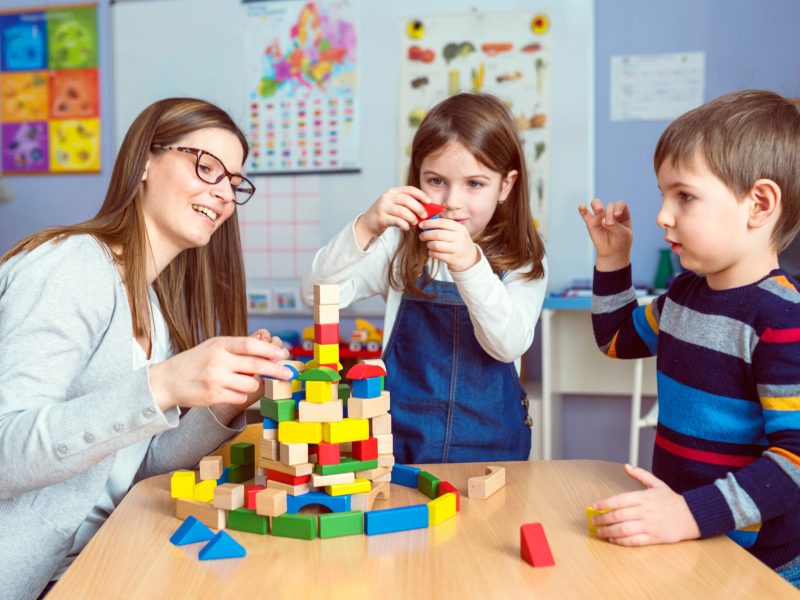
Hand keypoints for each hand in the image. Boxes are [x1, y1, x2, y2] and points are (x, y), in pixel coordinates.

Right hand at [149, 336, 290, 413]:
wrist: (167, 380)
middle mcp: (218, 361)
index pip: (251, 345)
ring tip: (244, 381)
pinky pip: (240, 397)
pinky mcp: (213, 396)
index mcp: (220, 344)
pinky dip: (241, 395)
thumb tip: (269, 352)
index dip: (271, 350)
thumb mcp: (214, 347)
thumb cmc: (196, 361)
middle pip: (256, 365)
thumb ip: (237, 349)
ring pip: (251, 384)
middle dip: (276, 369)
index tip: (284, 354)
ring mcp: (215, 379)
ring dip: (254, 384)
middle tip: (289, 373)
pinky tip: (231, 390)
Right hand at [355, 186, 431, 248]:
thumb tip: (427, 209)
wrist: (368, 223)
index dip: (421, 195)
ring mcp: (383, 207)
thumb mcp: (395, 205)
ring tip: (415, 223)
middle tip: (424, 216)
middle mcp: (387, 197)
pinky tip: (406, 227)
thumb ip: (408, 205)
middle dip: (418, 208)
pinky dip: (404, 224)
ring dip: (411, 217)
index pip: (409, 189)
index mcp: (393, 192)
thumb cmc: (386, 214)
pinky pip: (396, 221)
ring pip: (402, 211)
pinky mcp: (381, 218)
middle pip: (406, 200)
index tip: (429, 202)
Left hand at [419, 218, 479, 271]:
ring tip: (429, 244)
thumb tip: (426, 222)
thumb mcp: (456, 232)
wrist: (469, 258)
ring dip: (429, 244)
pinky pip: (436, 255)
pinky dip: (431, 253)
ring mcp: (457, 249)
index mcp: (460, 228)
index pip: (443, 222)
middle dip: (426, 234)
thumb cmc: (458, 242)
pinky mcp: (452, 259)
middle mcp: (460, 237)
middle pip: (438, 234)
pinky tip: (432, 251)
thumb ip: (444, 226)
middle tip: (422, 236)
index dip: (430, 223)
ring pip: (436, 245)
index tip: (421, 224)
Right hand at [578, 198, 632, 271]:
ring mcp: (600, 216)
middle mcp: (611, 212)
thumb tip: (602, 220)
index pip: (620, 204)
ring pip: (596, 204)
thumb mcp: (623, 234)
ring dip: (597, 205)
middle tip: (609, 223)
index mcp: (622, 213)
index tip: (616, 215)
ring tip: (598, 209)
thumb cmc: (621, 242)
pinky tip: (581, 206)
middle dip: (609, 213)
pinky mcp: (591, 222)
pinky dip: (583, 210)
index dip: (618, 207)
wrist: (612, 253)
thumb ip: (615, 226)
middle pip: (609, 205)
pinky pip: (586, 214)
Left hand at [591, 464, 700, 545]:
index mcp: (644, 497)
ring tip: (600, 532)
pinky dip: (622, 541)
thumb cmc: (672, 500)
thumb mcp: (657, 484)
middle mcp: (646, 511)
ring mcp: (650, 525)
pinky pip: (635, 541)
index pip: (620, 500)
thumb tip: (626, 466)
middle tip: (593, 521)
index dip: (605, 503)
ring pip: (625, 529)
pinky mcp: (655, 538)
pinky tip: (613, 540)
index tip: (595, 506)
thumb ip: (641, 475)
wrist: (693, 516)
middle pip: (619, 516)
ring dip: (609, 532)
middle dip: (603, 519)